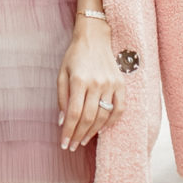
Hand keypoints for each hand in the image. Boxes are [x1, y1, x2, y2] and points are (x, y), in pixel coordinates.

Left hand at [57, 17, 123, 149]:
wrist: (95, 37)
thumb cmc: (75, 56)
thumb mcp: (62, 73)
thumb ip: (62, 98)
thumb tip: (63, 122)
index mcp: (79, 80)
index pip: (74, 113)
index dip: (69, 132)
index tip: (64, 144)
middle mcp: (97, 83)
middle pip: (88, 118)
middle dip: (79, 135)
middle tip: (73, 146)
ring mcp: (111, 84)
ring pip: (103, 116)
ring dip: (93, 132)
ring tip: (83, 139)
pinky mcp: (121, 84)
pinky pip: (120, 108)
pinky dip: (112, 122)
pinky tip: (102, 129)